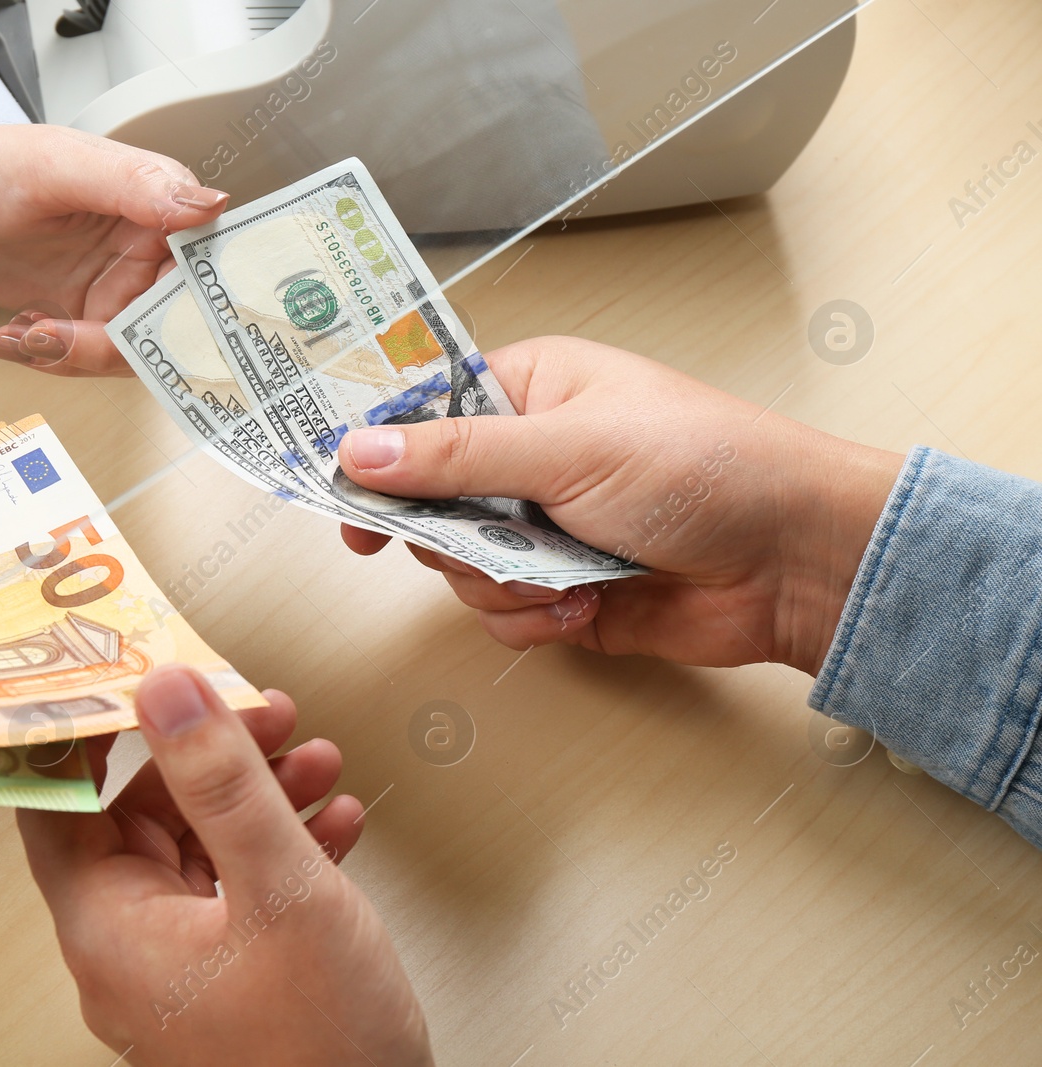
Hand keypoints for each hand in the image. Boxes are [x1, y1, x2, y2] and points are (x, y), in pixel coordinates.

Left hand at [0, 125, 228, 375]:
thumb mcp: (56, 167)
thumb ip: (134, 185)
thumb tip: (208, 205)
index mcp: (158, 203)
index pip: (207, 267)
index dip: (192, 309)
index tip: (149, 332)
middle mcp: (148, 248)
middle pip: (173, 324)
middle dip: (115, 346)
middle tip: (54, 337)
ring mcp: (118, 286)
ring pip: (133, 352)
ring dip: (74, 357)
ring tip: (23, 333)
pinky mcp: (87, 316)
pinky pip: (92, 359)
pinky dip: (53, 359)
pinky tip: (14, 334)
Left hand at [17, 665, 430, 1066]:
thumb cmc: (323, 1055)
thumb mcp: (281, 891)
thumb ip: (221, 782)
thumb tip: (166, 689)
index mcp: (107, 928)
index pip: (57, 802)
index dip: (91, 732)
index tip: (134, 675)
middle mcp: (126, 950)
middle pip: (141, 817)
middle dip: (209, 756)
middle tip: (266, 712)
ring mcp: (176, 972)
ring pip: (198, 850)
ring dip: (257, 796)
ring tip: (317, 758)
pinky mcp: (224, 986)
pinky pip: (236, 894)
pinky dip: (279, 849)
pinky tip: (332, 823)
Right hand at [336, 336, 903, 674]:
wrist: (795, 563)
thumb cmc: (709, 469)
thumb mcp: (570, 446)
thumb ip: (456, 455)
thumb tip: (355, 452)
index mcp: (528, 389)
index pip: (419, 416)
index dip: (377, 458)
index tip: (345, 500)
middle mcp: (527, 458)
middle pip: (426, 503)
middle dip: (454, 536)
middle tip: (494, 537)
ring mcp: (543, 529)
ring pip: (456, 568)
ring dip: (503, 583)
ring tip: (567, 575)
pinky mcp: (561, 593)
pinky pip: (499, 615)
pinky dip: (534, 619)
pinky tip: (587, 605)